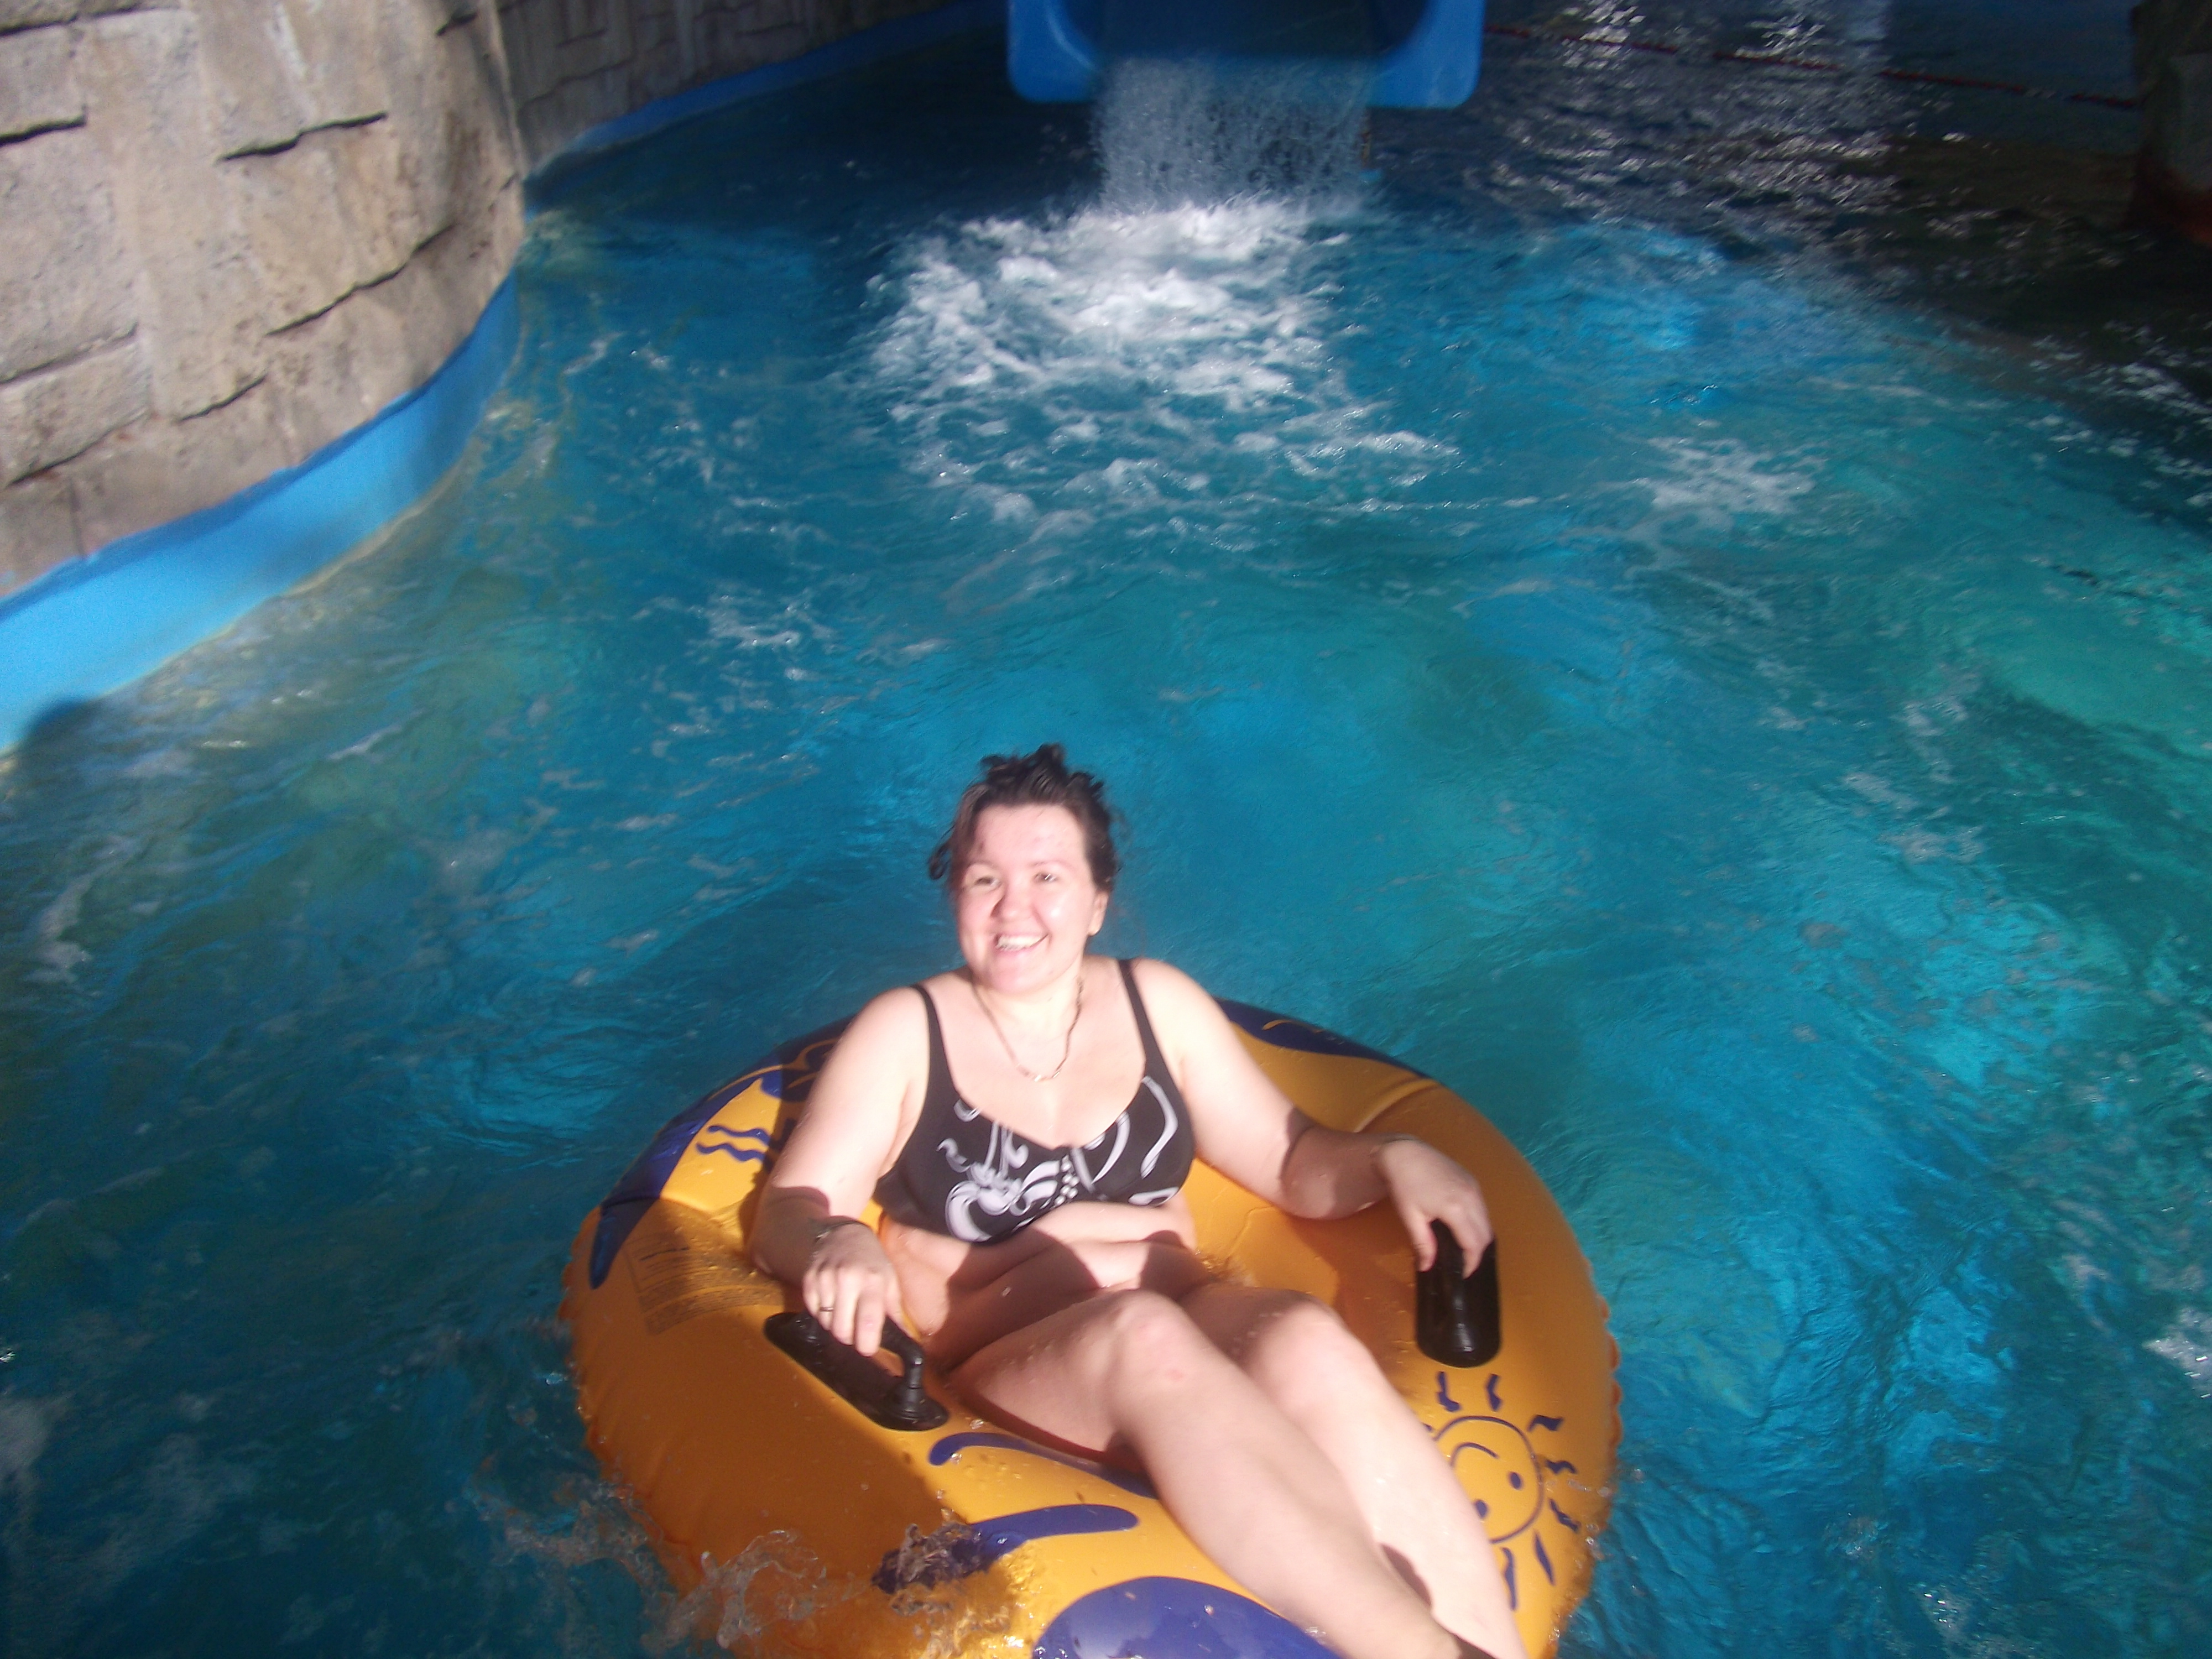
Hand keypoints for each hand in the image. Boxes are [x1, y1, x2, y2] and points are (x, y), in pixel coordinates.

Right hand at [801, 1218, 903, 1355]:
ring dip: (835, 1325)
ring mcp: (825, 1279)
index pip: (867, 1321)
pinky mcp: (809, 1279)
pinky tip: (832, 1302)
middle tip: (856, 1332)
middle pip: (841, 1330)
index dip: (867, 1344)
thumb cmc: (872, 1261)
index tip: (869, 1348)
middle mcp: (847, 1279)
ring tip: (845, 1312)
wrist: (844, 1233)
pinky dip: (822, 1314)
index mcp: (872, 1281)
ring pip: (826, 1324)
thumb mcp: (889, 1280)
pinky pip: (813, 1312)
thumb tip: (903, 1340)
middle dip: (849, 1338)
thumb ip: (894, 1311)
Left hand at [1372, 1136, 1492, 1273]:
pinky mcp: (1472, 1181)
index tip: (1463, 1273)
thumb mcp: (1410, 1217)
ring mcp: (1474, 1187)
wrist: (1404, 1152)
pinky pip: (1483, 1209)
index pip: (1474, 1244)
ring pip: (1487, 1221)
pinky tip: (1463, 1228)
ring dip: (1479, 1237)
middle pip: (1486, 1235)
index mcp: (1456, 1208)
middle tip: (1463, 1264)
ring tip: (1463, 1248)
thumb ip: (1423, 1244)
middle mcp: (1471, 1197)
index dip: (1471, 1262)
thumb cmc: (1404, 1185)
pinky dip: (1478, 1223)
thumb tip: (1427, 1267)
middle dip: (1477, 1253)